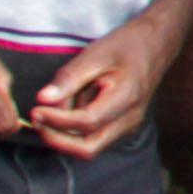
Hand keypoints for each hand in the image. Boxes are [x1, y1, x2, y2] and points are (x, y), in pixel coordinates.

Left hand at [28, 7, 182, 160]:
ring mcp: (128, 126)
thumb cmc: (127, 45)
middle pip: (88, 148)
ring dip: (65, 133)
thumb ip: (69, 78)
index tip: (35, 109)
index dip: (57, 120)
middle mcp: (130, 120)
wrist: (156, 45)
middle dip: (57, 139)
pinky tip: (69, 108)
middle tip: (37, 119)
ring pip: (88, 146)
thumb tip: (42, 99)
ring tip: (54, 106)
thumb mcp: (96, 53)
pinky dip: (74, 130)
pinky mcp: (122, 127)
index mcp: (127, 98)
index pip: (86, 123)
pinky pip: (93, 138)